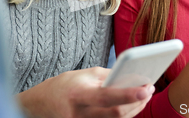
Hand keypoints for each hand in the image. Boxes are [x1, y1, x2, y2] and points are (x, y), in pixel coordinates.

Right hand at [17, 67, 153, 117]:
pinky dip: (124, 115)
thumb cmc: (63, 86)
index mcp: (79, 95)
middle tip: (149, 89)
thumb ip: (106, 76)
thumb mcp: (82, 75)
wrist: (38, 106)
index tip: (147, 87)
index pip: (108, 96)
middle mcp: (80, 114)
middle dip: (137, 102)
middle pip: (116, 114)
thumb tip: (131, 77)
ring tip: (143, 96)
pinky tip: (131, 106)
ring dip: (134, 109)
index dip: (129, 94)